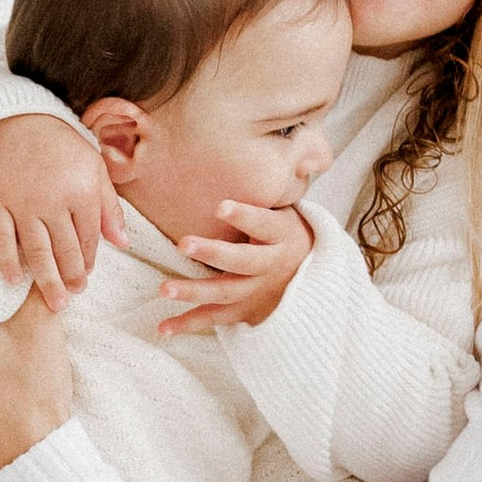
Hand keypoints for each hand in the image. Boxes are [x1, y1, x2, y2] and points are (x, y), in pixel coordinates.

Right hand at [0, 114, 125, 306]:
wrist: (18, 120)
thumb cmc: (62, 146)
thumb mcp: (94, 168)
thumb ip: (109, 207)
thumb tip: (123, 243)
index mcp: (81, 191)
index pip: (87, 238)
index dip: (87, 261)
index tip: (84, 277)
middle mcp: (52, 200)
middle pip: (64, 250)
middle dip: (71, 278)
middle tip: (72, 296)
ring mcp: (21, 202)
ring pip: (37, 250)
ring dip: (47, 280)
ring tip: (56, 302)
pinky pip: (1, 238)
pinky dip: (8, 262)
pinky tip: (16, 281)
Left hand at [153, 199, 314, 337]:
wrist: (318, 280)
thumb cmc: (289, 235)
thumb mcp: (288, 213)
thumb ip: (265, 196)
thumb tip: (240, 153)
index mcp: (282, 236)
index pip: (263, 224)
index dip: (244, 216)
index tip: (221, 205)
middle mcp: (270, 266)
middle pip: (241, 261)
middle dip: (212, 253)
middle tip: (183, 244)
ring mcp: (257, 292)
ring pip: (225, 293)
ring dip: (193, 292)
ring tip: (164, 288)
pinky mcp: (245, 311)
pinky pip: (215, 319)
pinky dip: (189, 324)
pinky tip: (163, 328)